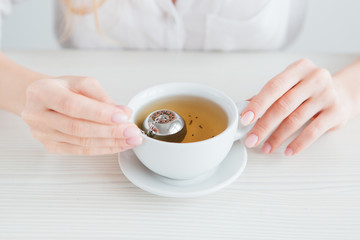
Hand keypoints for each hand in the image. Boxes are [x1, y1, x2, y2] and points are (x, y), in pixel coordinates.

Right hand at [21, 76, 141, 154]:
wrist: (42, 99)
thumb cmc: (62, 89)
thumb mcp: (81, 83)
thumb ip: (102, 97)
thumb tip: (123, 112)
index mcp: (43, 92)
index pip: (73, 106)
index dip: (99, 113)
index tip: (122, 117)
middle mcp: (37, 114)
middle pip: (77, 127)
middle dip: (110, 131)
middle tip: (132, 131)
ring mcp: (42, 133)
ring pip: (80, 142)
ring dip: (110, 142)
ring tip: (131, 139)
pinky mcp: (51, 146)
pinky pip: (80, 150)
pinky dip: (103, 149)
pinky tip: (119, 145)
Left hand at [240, 58, 351, 155]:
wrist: (342, 94)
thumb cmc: (309, 90)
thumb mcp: (289, 86)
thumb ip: (268, 96)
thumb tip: (243, 108)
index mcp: (298, 69)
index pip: (273, 87)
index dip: (257, 104)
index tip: (245, 119)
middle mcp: (314, 79)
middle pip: (283, 105)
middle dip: (264, 125)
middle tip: (252, 139)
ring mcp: (327, 95)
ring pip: (296, 119)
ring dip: (277, 137)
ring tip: (266, 147)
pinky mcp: (336, 112)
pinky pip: (313, 131)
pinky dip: (298, 143)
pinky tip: (288, 150)